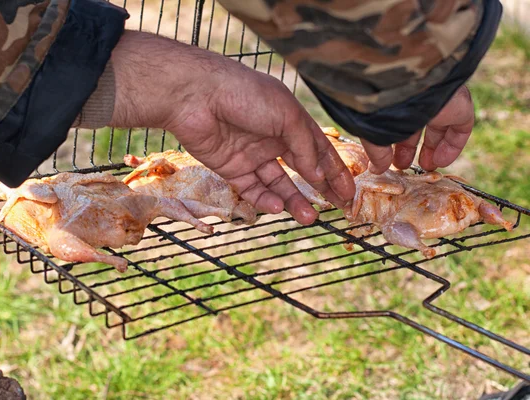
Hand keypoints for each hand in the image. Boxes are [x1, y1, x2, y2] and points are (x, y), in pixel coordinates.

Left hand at [109, 31, 354, 224]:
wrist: (196, 97)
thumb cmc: (245, 95)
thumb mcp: (285, 115)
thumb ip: (304, 145)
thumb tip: (318, 174)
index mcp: (290, 120)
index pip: (319, 149)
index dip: (335, 171)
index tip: (348, 193)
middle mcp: (273, 138)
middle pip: (301, 169)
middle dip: (319, 190)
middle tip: (335, 210)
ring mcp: (252, 154)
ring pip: (278, 184)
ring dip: (294, 201)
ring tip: (309, 218)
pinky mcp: (231, 168)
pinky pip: (252, 189)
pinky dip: (265, 199)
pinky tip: (278, 207)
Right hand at [360, 85, 474, 173]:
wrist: (402, 83)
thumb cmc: (380, 105)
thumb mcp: (374, 133)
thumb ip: (377, 153)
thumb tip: (376, 170)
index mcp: (394, 99)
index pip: (396, 122)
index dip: (393, 143)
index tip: (389, 160)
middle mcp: (416, 98)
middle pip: (416, 126)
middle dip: (410, 147)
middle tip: (404, 165)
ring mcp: (439, 99)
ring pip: (439, 126)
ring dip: (433, 148)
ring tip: (427, 167)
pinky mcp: (458, 102)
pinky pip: (461, 125)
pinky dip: (452, 144)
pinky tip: (441, 161)